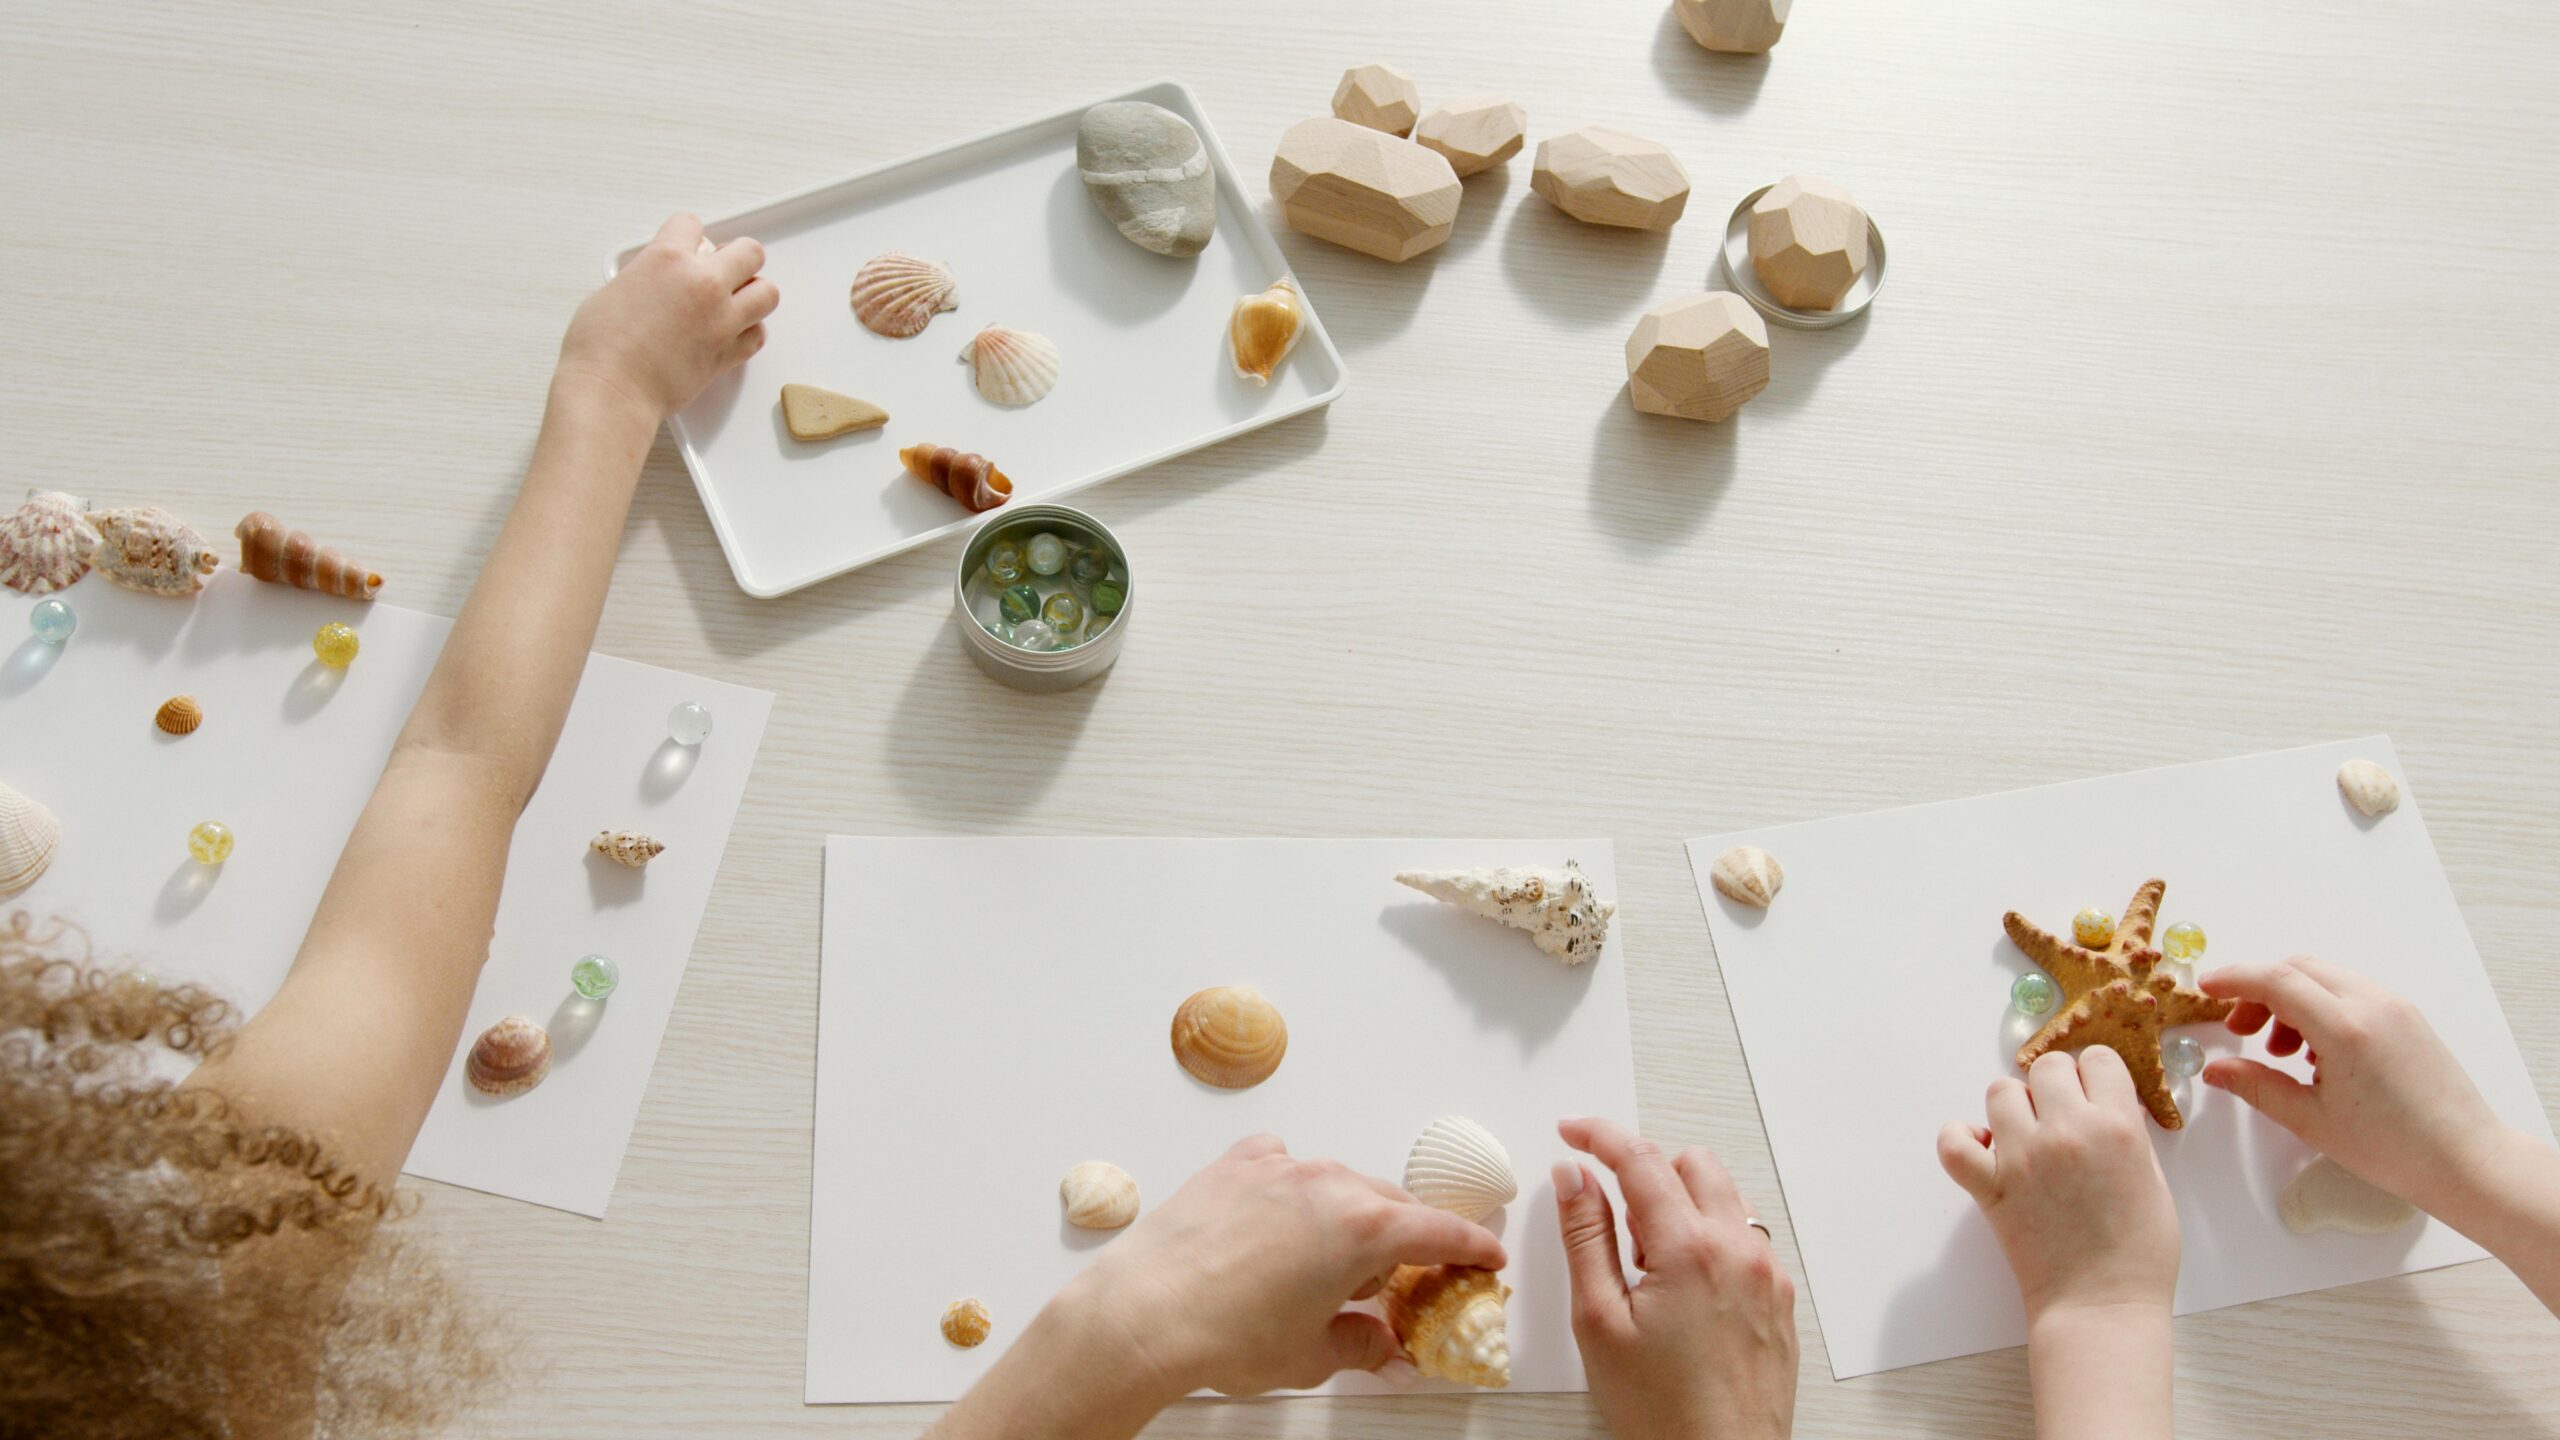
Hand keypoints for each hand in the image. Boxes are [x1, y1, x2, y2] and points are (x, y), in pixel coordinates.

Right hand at [555, 212, 776, 421]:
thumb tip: (654, 281)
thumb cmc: (600, 346)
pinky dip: (750, 332)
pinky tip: (732, 332)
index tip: (686, 244)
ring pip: (766, 292)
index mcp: (667, 259)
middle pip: (749, 251)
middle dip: (738, 257)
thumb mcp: (614, 289)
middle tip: (723, 269)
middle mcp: (701, 283)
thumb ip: (644, 276)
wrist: (613, 390)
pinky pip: (759, 335)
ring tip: (735, 301)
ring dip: (754, 292)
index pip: (691, 224)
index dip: (687, 234)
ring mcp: (721, 319)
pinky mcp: (728, 353)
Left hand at [1059, 1133, 1504, 1398]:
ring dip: (1347, 1216)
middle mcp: (1329, 1184)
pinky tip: (1278, 1220)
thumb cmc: (1226, 1335)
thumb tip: (1384, 1349)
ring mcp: (1280, 1167)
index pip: (1441, 1233)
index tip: (1486, 1259)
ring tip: (1329, 1264)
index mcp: (1365, 1229)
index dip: (1472, 1249)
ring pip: (1339, 1184)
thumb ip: (1364, 1344)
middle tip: (1404, 1279)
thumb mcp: (1313, 1355)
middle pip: (1392, 1207)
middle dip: (1405, 1242)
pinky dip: (1291, 1187)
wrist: (1145, 1314)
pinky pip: (1282, 1164)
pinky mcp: (1236, 1164)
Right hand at [1556, 1117, 1797, 1439]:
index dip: (1600, 1135)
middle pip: (1692, 1162)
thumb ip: (1586, 1236)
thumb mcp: (1599, 1320)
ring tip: (1647, 1268)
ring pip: (1724, 1197)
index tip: (1574, 1131)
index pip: (1641, 1159)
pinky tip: (1680, 1291)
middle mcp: (1740, 1251)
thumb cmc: (1662, 1412)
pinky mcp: (1779, 1300)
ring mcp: (1767, 1275)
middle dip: (1646, 1169)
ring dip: (1681, 1204)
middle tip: (1611, 1214)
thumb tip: (1576, 1177)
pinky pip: (1744, 1238)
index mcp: (1691, 1250)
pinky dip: (1709, 1239)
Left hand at [1937, 1048, 2178, 1321]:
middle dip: (2056, 1085)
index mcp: (2118, 1127)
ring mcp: (2023, 1157)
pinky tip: (1983, 1149)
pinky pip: (1953, 1142)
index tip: (2095, 1094)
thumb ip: (2129, 1136)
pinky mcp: (1990, 1186)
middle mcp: (2067, 1132)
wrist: (2102, 1306)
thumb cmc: (2139, 1254)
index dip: (2096, 1076)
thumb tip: (2109, 1105)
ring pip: (2000, 1091)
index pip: (2098, 1059)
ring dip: (2014, 1108)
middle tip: (2063, 1116)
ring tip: (2028, 1136)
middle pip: (2046, 1067)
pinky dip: (1960, 1138)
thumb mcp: (2155, 1181)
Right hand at [2198, 955, 2507, 1213]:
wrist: (2467, 1160)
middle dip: (2260, 990)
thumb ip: (2257, 1087)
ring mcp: (2396, 1007)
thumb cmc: (2395, 1148)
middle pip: (2299, 968)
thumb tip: (2217, 1070)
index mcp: (2346, 1029)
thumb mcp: (2312, 1121)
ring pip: (2326, 978)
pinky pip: (2352, 993)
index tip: (2206, 988)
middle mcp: (2373, 1005)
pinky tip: (2317, 1053)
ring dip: (2292, 1000)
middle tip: (2240, 1029)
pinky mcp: (2409, 1017)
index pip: (2276, 979)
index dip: (2234, 979)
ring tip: (2282, 1051)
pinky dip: (2321, 1007)